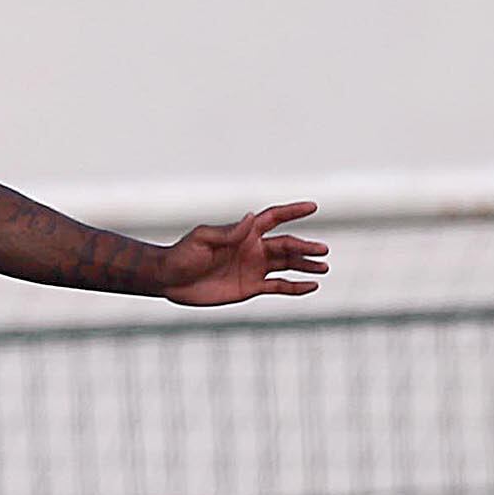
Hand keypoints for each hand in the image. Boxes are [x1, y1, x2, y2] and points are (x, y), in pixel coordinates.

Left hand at [159, 202, 327, 306]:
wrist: (169, 280)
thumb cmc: (182, 255)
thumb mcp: (202, 239)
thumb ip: (228, 232)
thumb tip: (251, 218)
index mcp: (244, 232)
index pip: (274, 218)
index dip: (293, 212)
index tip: (313, 206)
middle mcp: (253, 248)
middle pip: (286, 245)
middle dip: (305, 247)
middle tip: (323, 250)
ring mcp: (253, 268)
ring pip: (287, 265)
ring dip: (305, 265)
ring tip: (324, 266)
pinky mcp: (250, 287)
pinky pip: (278, 286)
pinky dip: (295, 287)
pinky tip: (312, 285)